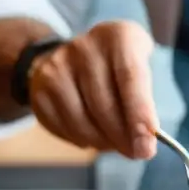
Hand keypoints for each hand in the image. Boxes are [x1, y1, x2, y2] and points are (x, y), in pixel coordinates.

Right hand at [28, 20, 157, 158]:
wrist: (75, 57)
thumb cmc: (122, 70)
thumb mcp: (142, 72)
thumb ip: (146, 103)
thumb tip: (144, 143)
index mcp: (119, 37)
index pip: (131, 78)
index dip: (139, 114)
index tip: (147, 145)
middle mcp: (85, 46)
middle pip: (105, 104)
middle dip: (124, 137)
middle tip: (138, 153)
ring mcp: (57, 66)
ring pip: (82, 120)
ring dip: (104, 142)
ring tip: (116, 143)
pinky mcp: (40, 88)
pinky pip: (64, 127)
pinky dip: (83, 140)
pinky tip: (93, 135)